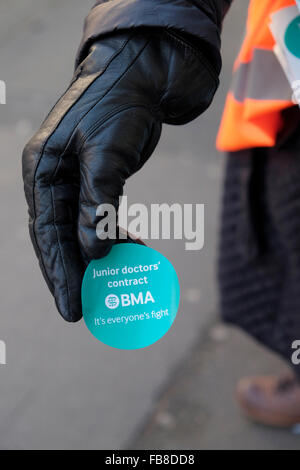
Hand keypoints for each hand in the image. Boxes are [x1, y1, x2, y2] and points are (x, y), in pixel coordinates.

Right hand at [22, 29, 217, 321]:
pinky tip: (130, 248)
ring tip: (113, 284)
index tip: (72, 309)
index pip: (48, 233)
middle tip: (84, 310)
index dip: (59, 274)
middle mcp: (52, 178)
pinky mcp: (95, 179)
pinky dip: (112, 235)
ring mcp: (72, 179)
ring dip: (95, 258)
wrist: (139, 75)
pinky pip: (98, 217)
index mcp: (43, 171)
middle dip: (72, 274)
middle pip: (58, 238)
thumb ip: (97, 203)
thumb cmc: (119, 107)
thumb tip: (94, 252)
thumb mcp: (106, 154)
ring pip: (78, 231)